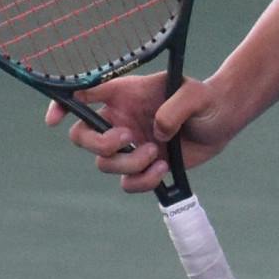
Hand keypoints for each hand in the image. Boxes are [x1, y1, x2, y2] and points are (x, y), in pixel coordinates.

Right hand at [44, 72, 237, 193]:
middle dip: (100, 144)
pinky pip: (127, 184)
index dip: (61, 105)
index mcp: (124, 95)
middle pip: (82, 137)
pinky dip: (142, 181)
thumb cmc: (206, 99)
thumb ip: (174, 109)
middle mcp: (121, 120)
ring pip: (105, 164)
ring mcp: (130, 145)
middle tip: (129, 138)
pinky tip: (163, 169)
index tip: (54, 119)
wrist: (223, 119)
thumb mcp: (195, 95)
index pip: (83, 95)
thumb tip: (155, 133)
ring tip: (157, 152)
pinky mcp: (143, 167)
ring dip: (129, 163)